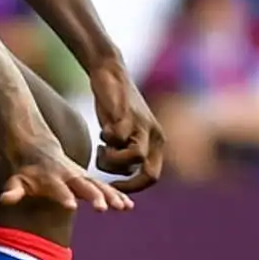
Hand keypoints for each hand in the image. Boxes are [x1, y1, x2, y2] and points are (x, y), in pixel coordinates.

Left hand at [1, 138, 133, 212]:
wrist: (39, 148)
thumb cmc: (27, 171)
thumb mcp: (17, 179)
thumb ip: (13, 190)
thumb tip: (4, 199)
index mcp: (51, 177)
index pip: (58, 188)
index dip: (63, 196)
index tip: (71, 206)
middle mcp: (69, 175)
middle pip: (83, 185)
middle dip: (93, 195)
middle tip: (103, 208)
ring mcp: (81, 176)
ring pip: (98, 185)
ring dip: (111, 195)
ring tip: (123, 208)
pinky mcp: (89, 179)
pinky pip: (105, 187)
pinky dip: (117, 194)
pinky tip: (129, 206)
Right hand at [89, 62, 165, 192]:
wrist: (110, 72)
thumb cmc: (115, 106)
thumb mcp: (125, 132)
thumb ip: (127, 151)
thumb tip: (124, 172)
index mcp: (156, 142)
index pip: (152, 176)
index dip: (133, 187)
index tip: (113, 187)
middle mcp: (154, 135)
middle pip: (149, 173)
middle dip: (127, 182)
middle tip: (107, 179)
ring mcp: (142, 125)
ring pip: (135, 158)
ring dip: (113, 160)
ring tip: (102, 147)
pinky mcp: (126, 114)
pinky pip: (118, 137)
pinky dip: (107, 139)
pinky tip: (102, 130)